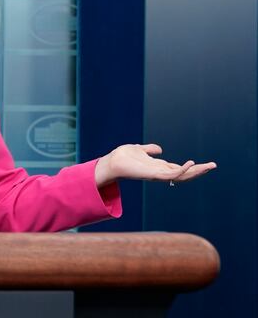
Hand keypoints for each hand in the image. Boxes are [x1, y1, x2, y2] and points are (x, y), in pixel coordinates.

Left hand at [94, 144, 215, 186]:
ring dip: (195, 171)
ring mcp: (157, 175)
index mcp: (158, 167)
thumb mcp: (139, 150)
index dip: (192, 167)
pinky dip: (181, 170)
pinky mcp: (153, 175)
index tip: (206, 164)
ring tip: (209, 166)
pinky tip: (190, 163)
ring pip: (181, 176)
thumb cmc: (123, 157)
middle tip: (213, 165)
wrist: (111, 162)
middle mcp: (160, 172)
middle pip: (184, 174)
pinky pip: (171, 175)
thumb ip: (149, 150)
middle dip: (199, 171)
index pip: (179, 169)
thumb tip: (160, 149)